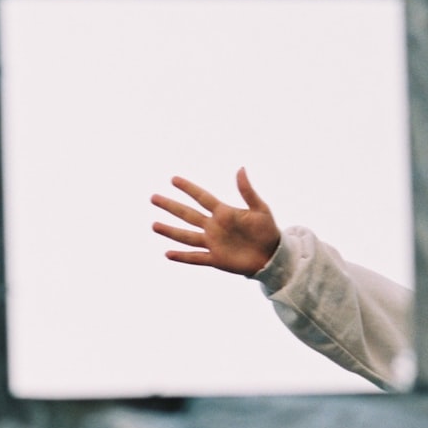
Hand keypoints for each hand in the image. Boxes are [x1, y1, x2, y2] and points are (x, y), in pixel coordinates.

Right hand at [151, 168, 280, 275]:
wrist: (273, 255)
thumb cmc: (267, 230)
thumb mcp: (260, 208)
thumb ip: (247, 191)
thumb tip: (241, 168)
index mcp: (223, 212)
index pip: (202, 197)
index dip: (188, 188)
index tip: (173, 179)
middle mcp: (213, 226)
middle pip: (188, 214)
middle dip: (171, 206)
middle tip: (154, 197)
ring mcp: (213, 243)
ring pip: (187, 236)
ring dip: (170, 231)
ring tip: (154, 225)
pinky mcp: (216, 259)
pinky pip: (196, 257)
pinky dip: (182, 257)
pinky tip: (167, 254)